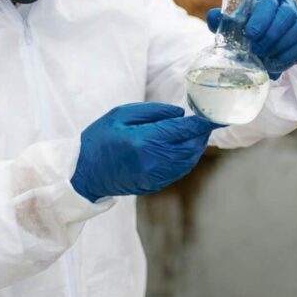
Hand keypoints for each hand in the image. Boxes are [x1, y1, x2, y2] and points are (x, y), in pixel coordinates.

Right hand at [70, 103, 223, 201]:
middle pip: (190, 147)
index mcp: (144, 141)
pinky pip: (179, 170)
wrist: (84, 173)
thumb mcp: (120, 115)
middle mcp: (153, 161)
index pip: (182, 130)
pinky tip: (184, 148)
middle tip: (205, 123)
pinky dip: (187, 158)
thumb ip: (152, 112)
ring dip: (196, 147)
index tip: (213, 116)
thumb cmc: (99, 139)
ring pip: (188, 161)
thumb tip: (179, 114)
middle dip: (201, 135)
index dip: (201, 123)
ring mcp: (155, 176)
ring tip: (197, 134)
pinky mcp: (154, 184)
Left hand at [206, 0, 296, 78]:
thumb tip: (213, 17)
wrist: (257, 37)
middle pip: (287, 15)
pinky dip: (287, 59)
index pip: (268, 2)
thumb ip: (219, 18)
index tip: (250, 34)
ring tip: (263, 59)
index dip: (261, 18)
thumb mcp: (230, 20)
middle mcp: (287, 4)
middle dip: (271, 35)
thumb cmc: (243, 23)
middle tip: (256, 50)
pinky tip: (274, 66)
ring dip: (280, 47)